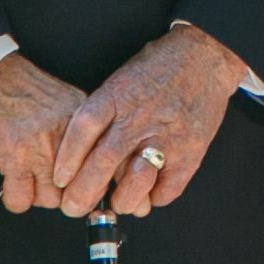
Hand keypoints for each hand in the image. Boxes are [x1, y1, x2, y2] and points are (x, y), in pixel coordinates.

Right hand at [0, 52, 86, 214]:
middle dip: (60, 192)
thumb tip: (85, 165)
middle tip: (46, 183)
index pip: (96, 167)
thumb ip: (76, 131)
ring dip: (37, 195)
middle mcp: (66, 137)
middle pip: (74, 188)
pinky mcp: (15, 159)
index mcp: (81, 121)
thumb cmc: (19, 85)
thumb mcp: (63, 101)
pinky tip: (12, 185)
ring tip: (27, 181)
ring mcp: (41, 149)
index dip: (85, 181)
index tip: (77, 187)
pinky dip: (15, 199)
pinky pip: (21, 200)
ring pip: (50, 199)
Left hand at [50, 26, 241, 216]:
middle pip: (104, 160)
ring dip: (121, 200)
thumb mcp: (121, 80)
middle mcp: (140, 117)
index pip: (84, 127)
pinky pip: (166, 191)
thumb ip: (102, 115)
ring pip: (134, 182)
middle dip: (83, 192)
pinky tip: (147, 192)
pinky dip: (152, 199)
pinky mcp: (190, 153)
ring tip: (117, 201)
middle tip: (74, 206)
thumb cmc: (157, 70)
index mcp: (118, 95)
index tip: (59, 179)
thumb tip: (80, 157)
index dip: (67, 158)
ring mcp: (166, 137)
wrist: (204, 56)